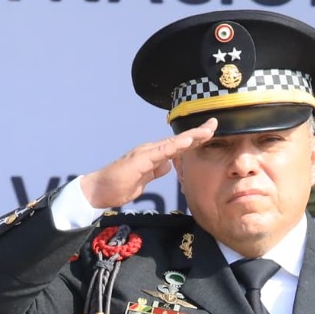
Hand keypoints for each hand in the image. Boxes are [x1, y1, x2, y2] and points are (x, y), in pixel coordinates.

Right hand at [79, 120, 217, 211]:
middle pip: (179, 140)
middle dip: (198, 132)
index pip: (179, 146)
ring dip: (191, 136)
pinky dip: (175, 145)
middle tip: (215, 123)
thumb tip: (168, 165)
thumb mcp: (144, 180)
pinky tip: (187, 140)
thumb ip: (155, 171)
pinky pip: (161, 151)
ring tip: (207, 130)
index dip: (195, 139)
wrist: (99, 190)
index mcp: (153, 155)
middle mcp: (151, 150)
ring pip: (173, 142)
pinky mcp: (140, 160)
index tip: (211, 133)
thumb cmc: (118, 186)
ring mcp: (145, 153)